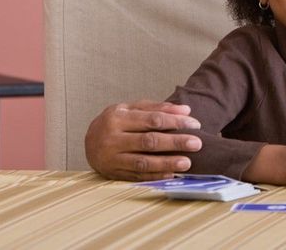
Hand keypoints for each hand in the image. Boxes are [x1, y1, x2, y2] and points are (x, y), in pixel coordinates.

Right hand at [84, 100, 202, 180]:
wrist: (88, 140)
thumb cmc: (116, 122)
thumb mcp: (132, 109)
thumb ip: (158, 108)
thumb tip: (186, 110)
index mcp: (118, 117)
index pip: (152, 119)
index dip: (175, 122)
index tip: (194, 124)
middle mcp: (112, 138)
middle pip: (149, 141)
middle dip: (175, 142)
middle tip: (197, 143)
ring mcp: (112, 158)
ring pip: (143, 162)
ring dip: (167, 163)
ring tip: (187, 163)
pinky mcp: (113, 174)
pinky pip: (137, 177)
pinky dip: (155, 177)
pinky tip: (171, 175)